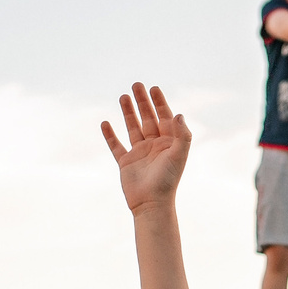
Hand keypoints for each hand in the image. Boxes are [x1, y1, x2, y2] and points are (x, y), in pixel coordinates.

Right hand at [101, 83, 190, 212]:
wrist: (151, 203)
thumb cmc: (168, 180)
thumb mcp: (178, 155)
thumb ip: (181, 135)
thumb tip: (178, 113)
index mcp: (168, 143)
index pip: (164, 117)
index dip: (159, 102)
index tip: (153, 88)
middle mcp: (154, 146)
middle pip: (148, 118)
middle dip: (142, 102)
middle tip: (136, 85)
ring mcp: (139, 153)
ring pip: (133, 128)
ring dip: (128, 113)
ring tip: (122, 96)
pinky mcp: (126, 163)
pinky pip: (116, 146)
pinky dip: (110, 135)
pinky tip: (105, 123)